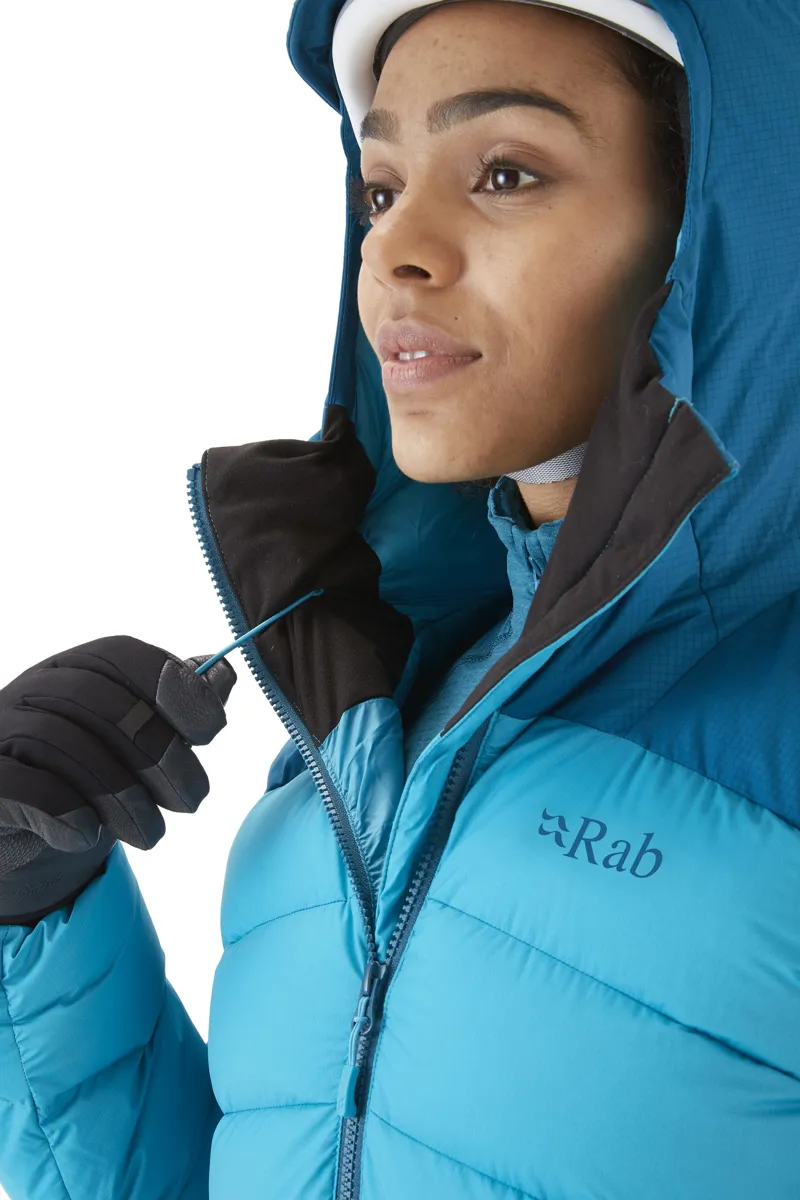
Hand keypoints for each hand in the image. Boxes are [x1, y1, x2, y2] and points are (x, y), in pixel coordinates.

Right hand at [0, 635, 235, 923]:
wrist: (28, 838)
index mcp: (74, 669)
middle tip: (191, 800)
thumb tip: (222, 672)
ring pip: (62, 743)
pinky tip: (89, 836)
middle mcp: (30, 690)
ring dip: (121, 795)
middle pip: (99, 702)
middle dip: (159, 753)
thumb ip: (180, 706)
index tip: (211, 732)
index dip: (172, 687)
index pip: (120, 654)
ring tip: (151, 833)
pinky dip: (64, 812)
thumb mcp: (142, 739)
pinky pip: (21, 786)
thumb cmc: (95, 776)